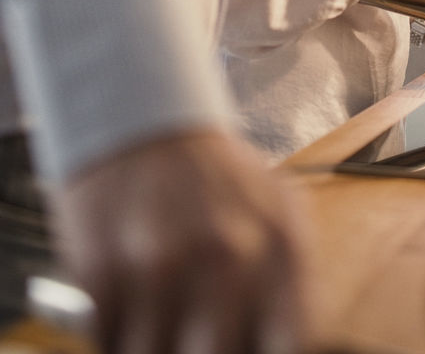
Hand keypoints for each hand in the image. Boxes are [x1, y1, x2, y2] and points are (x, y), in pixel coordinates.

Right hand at [53, 129, 306, 353]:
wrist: (143, 120)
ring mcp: (163, 264)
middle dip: (203, 352)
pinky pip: (110, 344)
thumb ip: (287, 285)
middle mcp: (228, 256)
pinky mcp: (104, 270)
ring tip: (162, 322)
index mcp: (282, 245)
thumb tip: (293, 348)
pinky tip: (130, 306)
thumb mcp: (277, 213)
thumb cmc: (215, 178)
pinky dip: (117, 337)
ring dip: (157, 347)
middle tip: (195, 339)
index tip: (245, 350)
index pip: (287, 347)